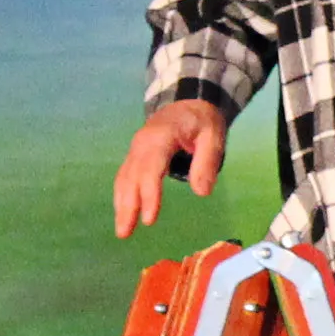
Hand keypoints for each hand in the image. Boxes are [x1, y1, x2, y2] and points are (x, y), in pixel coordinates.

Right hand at [113, 99, 228, 236]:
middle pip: (132, 176)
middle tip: (125, 233)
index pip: (151, 167)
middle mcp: (142, 143)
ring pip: (124, 178)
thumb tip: (202, 192)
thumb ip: (207, 163)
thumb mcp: (213, 137)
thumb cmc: (201, 121)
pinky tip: (123, 214)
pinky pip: (125, 176)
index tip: (149, 219)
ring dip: (121, 204)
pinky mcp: (135, 155)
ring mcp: (136, 149)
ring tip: (122, 231)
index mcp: (161, 136)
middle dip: (127, 205)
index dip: (149, 194)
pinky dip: (122, 195)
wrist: (188, 102)